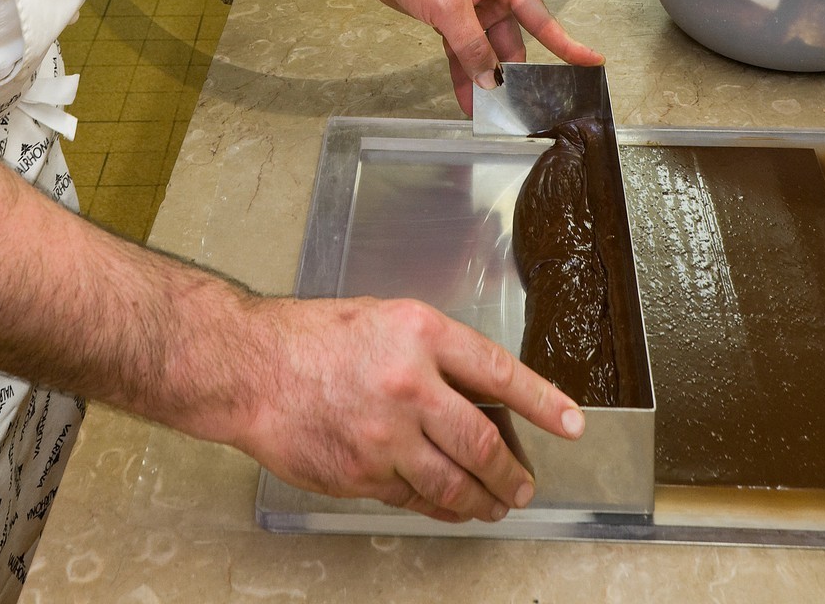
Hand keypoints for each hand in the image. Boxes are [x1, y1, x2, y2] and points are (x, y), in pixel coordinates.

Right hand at [238, 294, 584, 521]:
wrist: (252, 368)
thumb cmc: (313, 338)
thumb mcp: (384, 319)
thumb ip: (433, 353)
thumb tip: (482, 394)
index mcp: (419, 334)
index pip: (498, 371)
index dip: (543, 401)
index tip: (572, 422)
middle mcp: (408, 383)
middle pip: (482, 441)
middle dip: (512, 472)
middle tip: (526, 485)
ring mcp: (384, 434)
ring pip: (453, 481)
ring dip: (482, 499)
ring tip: (495, 503)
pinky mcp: (361, 473)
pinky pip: (414, 497)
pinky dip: (438, 505)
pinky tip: (447, 505)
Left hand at [357, 0, 602, 114]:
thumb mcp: (450, 6)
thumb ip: (472, 45)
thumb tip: (490, 79)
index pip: (540, 18)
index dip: (565, 43)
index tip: (590, 60)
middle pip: (511, 42)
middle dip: (512, 73)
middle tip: (519, 105)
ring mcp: (470, 10)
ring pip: (485, 52)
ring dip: (485, 79)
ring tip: (489, 112)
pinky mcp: (449, 21)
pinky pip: (463, 52)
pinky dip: (464, 73)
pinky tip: (466, 97)